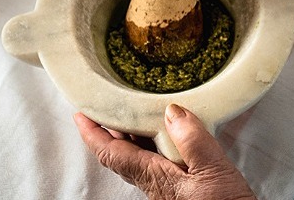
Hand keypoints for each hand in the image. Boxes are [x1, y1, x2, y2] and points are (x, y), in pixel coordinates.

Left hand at [74, 104, 255, 199]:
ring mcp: (167, 187)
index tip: (81, 114)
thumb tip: (172, 112)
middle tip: (107, 104)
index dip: (92, 133)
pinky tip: (170, 133)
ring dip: (132, 134)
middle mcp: (155, 183)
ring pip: (138, 156)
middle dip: (111, 128)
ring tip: (136, 110)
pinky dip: (155, 141)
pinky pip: (157, 161)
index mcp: (154, 177)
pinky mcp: (182, 189)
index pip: (111, 153)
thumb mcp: (212, 171)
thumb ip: (192, 140)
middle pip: (120, 153)